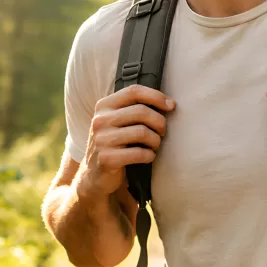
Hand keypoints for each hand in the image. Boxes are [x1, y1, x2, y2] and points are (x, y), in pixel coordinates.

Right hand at [77, 84, 175, 205]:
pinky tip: (148, 157)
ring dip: (156, 141)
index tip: (171, 105)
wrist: (96, 174)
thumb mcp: (118, 121)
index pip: (134, 91)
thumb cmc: (116, 144)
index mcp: (104, 106)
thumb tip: (169, 103)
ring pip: (142, 132)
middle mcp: (100, 120)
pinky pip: (139, 153)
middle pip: (141, 111)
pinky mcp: (106, 158)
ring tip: (154, 146)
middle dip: (159, 122)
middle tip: (162, 132)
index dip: (156, 96)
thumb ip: (135, 109)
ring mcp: (101, 140)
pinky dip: (149, 155)